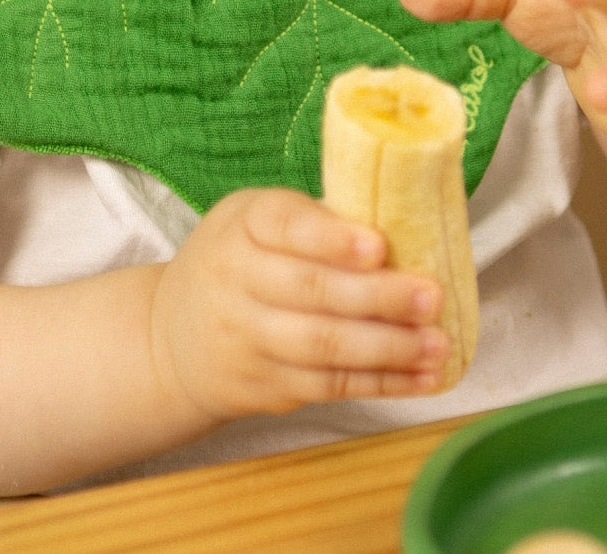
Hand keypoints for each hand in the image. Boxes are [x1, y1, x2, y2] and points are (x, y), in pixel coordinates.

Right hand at [148, 187, 448, 422]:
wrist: (170, 336)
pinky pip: (329, 387)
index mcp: (242, 224)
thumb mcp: (253, 219)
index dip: (332, 238)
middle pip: (312, 291)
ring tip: (437, 344)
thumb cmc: (236, 260)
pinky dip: (381, 384)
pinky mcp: (264, 386)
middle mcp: (236, 279)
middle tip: (431, 297)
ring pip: (324, 347)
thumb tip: (402, 225)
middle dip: (379, 297)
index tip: (378, 246)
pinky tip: (421, 379)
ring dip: (389, 348)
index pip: (284, 224)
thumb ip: (313, 220)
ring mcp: (247, 339)